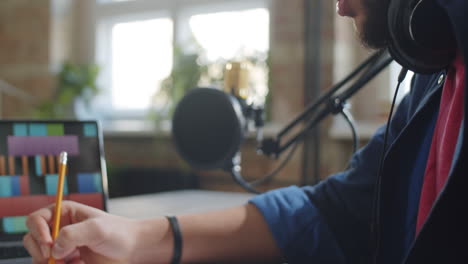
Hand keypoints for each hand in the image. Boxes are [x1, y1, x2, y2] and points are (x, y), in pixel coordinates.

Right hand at [23, 201, 138, 263]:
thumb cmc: (118, 233)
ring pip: (39, 258)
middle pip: (32, 240)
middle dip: (39, 251)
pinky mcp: (66, 262)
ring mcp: (62, 247)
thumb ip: (73, 234)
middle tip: (55, 259)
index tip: (49, 244)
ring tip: (70, 262)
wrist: (132, 249)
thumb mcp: (97, 229)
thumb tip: (54, 249)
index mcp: (64, 213)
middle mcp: (59, 229)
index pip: (35, 219)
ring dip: (49, 263)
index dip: (38, 232)